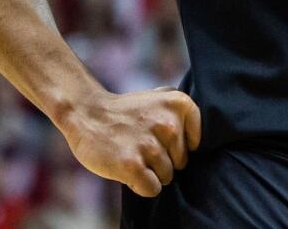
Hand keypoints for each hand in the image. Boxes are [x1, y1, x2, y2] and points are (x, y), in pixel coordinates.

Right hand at [57, 87, 201, 197]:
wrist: (86, 113)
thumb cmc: (126, 113)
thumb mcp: (159, 98)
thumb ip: (181, 113)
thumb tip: (201, 140)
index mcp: (179, 103)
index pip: (196, 143)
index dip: (177, 147)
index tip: (158, 138)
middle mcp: (168, 123)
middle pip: (181, 163)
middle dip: (163, 160)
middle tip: (141, 146)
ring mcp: (149, 144)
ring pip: (167, 177)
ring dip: (150, 172)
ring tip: (133, 154)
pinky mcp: (132, 165)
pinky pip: (152, 189)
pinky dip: (141, 185)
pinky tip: (128, 169)